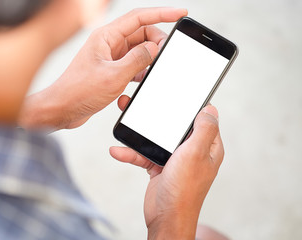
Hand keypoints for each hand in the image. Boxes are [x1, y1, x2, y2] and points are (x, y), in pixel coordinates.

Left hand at [19, 8, 187, 129]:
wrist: (62, 109)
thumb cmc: (79, 91)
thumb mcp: (114, 75)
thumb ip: (138, 59)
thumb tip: (154, 48)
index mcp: (106, 37)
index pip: (139, 17)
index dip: (162, 13)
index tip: (180, 13)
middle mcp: (108, 44)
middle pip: (141, 33)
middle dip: (156, 42)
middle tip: (166, 55)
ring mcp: (109, 58)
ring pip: (138, 51)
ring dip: (148, 59)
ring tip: (154, 70)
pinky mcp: (110, 71)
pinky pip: (132, 66)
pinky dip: (140, 72)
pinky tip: (141, 81)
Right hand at [110, 101, 223, 239]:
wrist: (165, 218)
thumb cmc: (184, 189)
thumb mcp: (195, 153)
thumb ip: (204, 129)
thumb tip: (210, 109)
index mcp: (206, 146)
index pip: (202, 120)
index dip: (191, 107)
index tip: (177, 95)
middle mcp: (192, 151)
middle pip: (174, 127)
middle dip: (158, 117)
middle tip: (143, 104)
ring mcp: (175, 159)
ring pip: (156, 139)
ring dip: (139, 135)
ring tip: (124, 123)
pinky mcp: (159, 167)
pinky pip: (144, 155)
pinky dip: (131, 153)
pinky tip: (118, 151)